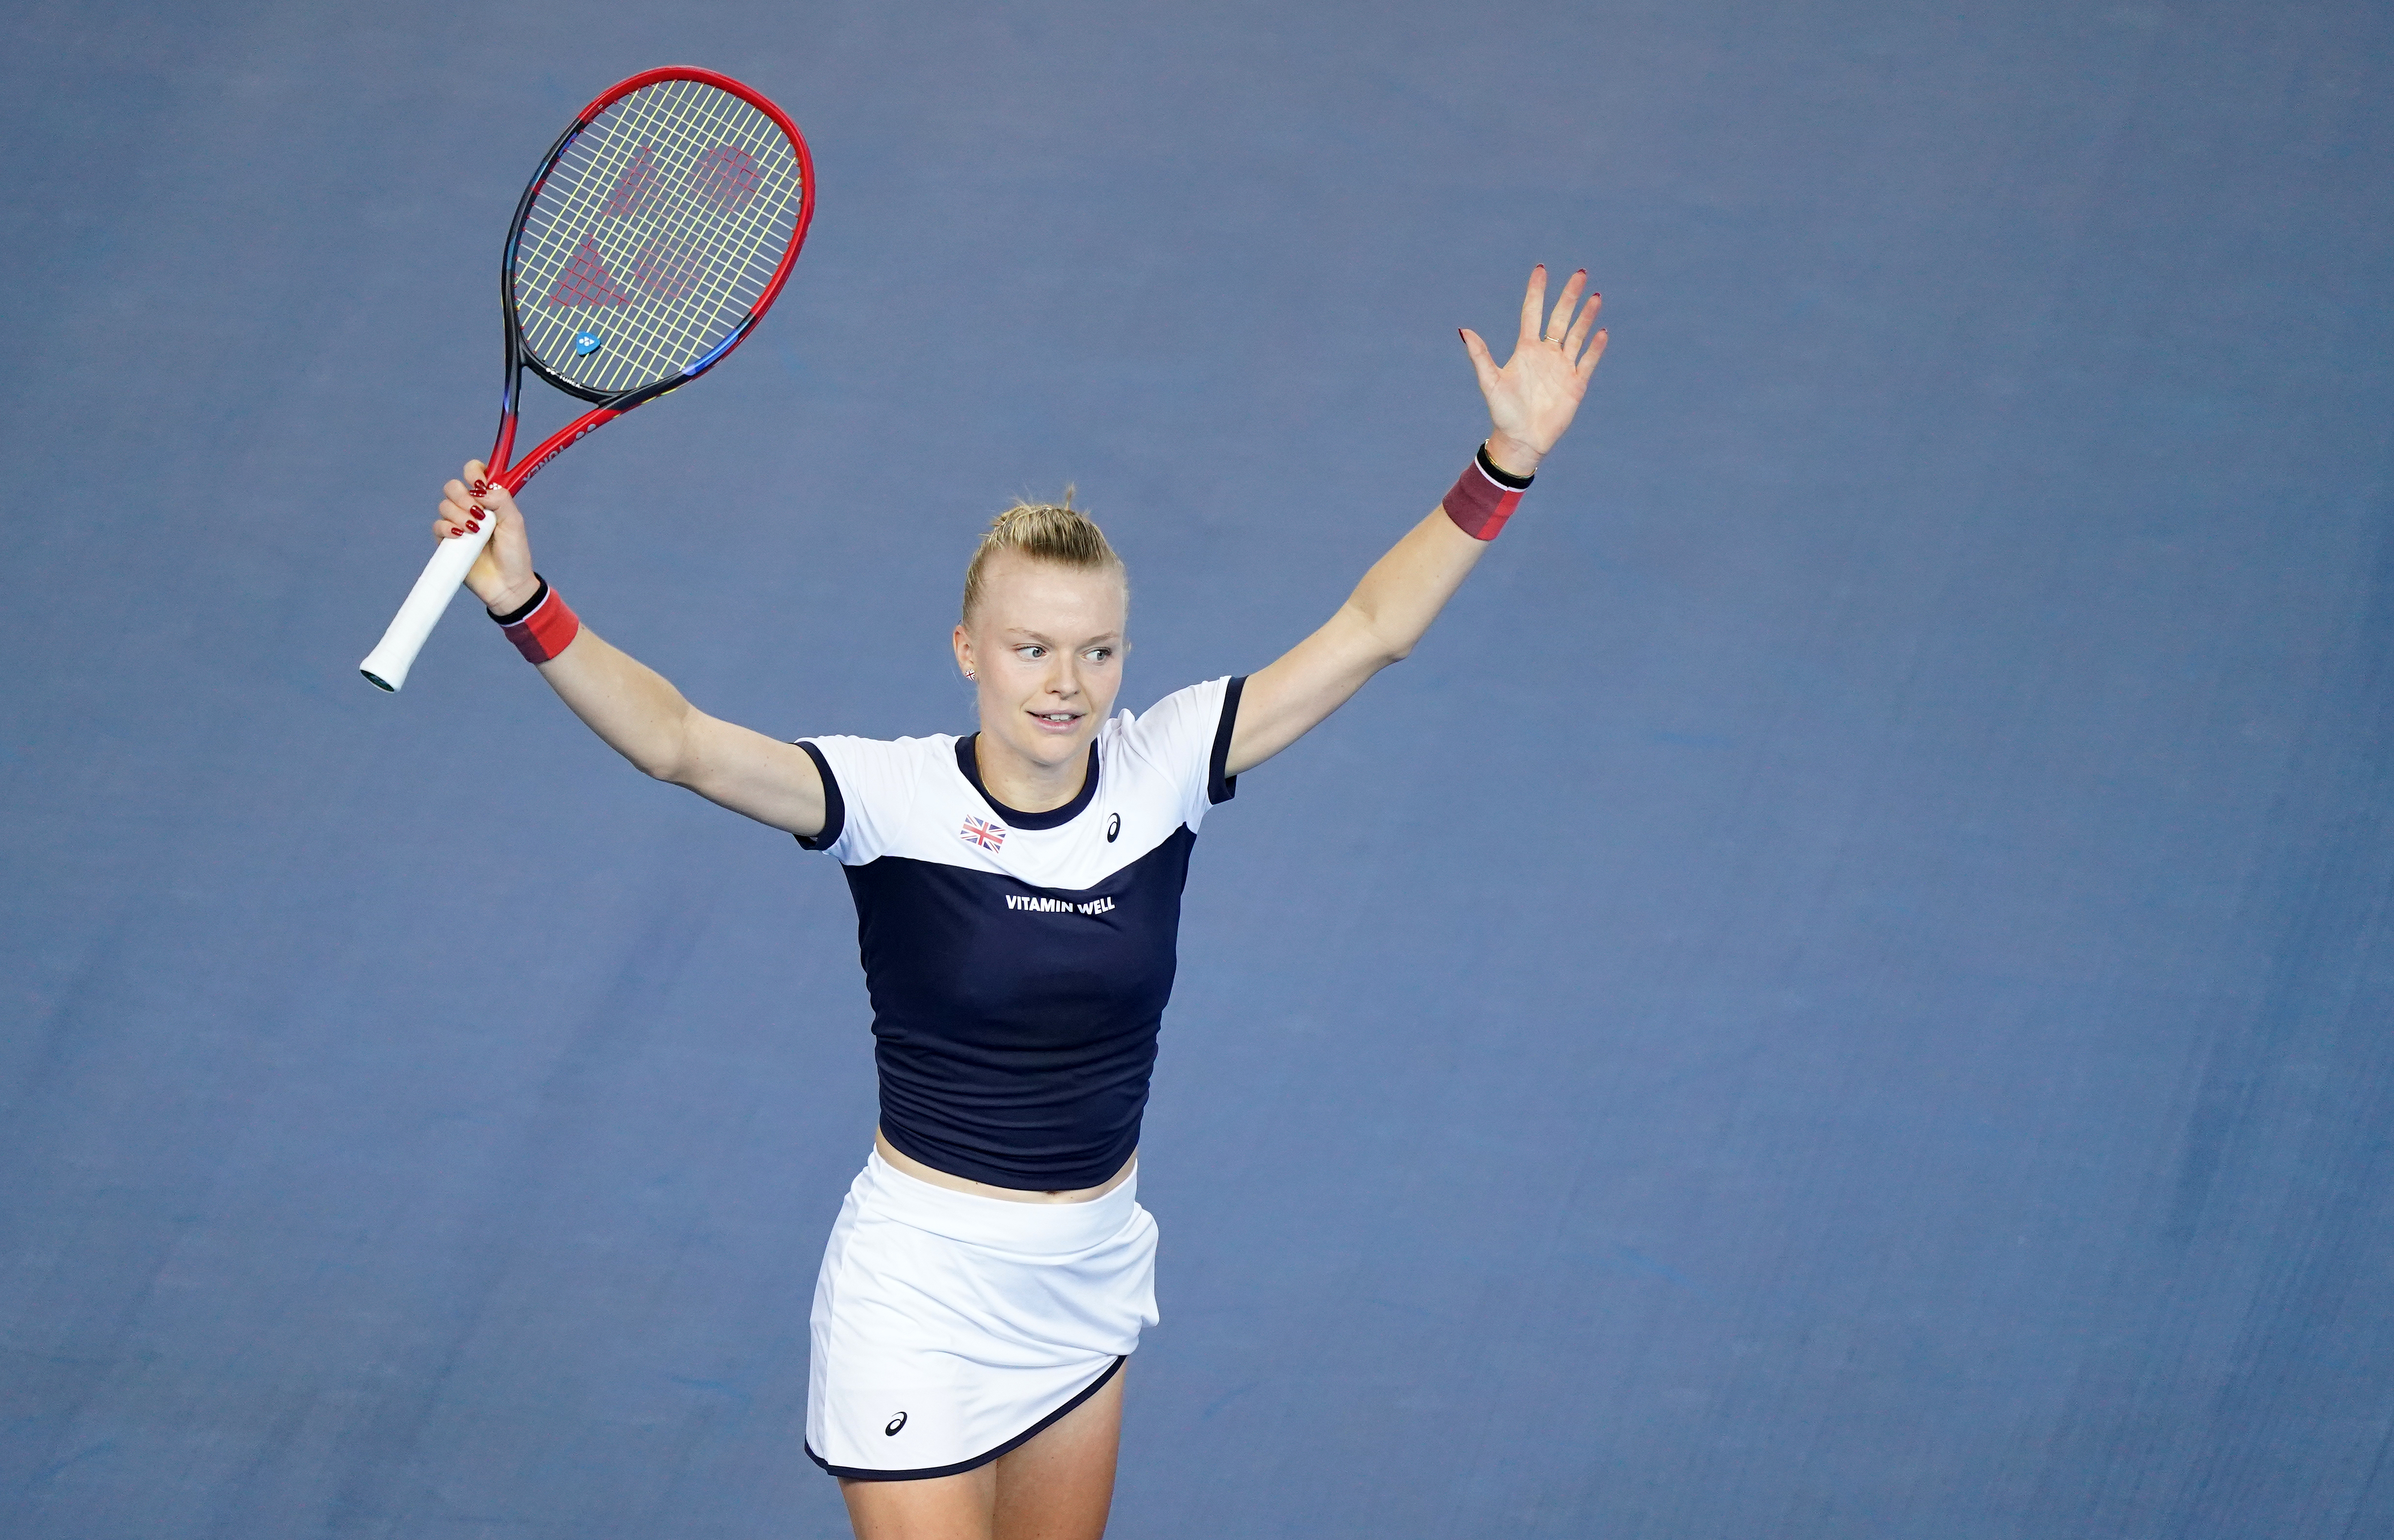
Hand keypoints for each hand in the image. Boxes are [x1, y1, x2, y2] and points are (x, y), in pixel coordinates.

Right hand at [433, 461, 539, 613]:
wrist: (507, 584)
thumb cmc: (514, 554)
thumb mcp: (514, 523)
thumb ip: (501, 500)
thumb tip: (480, 487)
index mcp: (489, 499)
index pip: (474, 472)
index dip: (473, 472)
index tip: (480, 484)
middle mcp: (472, 508)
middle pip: (453, 486)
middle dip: (463, 496)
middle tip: (478, 513)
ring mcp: (458, 523)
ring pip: (444, 505)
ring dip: (458, 515)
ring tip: (475, 531)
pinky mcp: (447, 540)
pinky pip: (438, 526)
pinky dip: (448, 528)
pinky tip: (460, 536)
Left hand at [1459, 265, 1605, 477]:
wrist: (1521, 440)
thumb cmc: (1503, 412)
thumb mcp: (1489, 382)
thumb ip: (1479, 356)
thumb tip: (1464, 330)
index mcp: (1525, 349)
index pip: (1532, 313)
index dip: (1537, 292)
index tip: (1541, 269)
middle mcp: (1546, 353)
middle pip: (1560, 318)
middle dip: (1569, 296)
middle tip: (1580, 274)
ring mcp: (1563, 367)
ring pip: (1577, 335)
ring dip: (1586, 316)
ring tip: (1595, 297)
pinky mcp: (1576, 383)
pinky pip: (1588, 361)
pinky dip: (1595, 347)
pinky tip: (1601, 332)